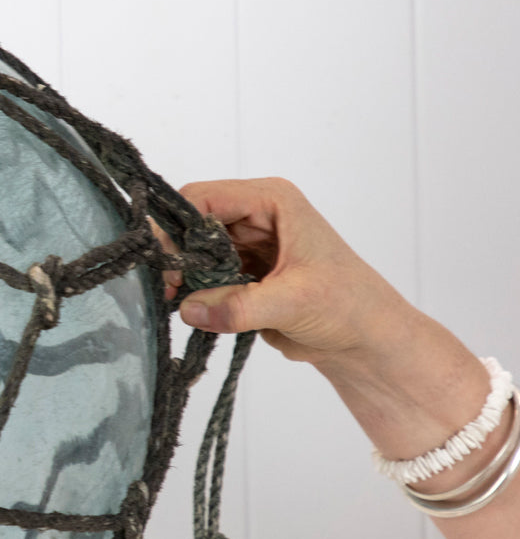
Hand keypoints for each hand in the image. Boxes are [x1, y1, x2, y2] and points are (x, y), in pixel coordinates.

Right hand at [175, 177, 416, 368]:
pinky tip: (194, 309)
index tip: (171, 266)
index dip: (179, 227)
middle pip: (192, 221)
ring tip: (180, 301)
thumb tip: (187, 309)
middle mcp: (256, 215)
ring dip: (185, 275)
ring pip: (194, 249)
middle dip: (178, 254)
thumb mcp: (293, 302)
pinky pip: (203, 274)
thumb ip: (238, 306)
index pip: (203, 197)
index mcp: (271, 201)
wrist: (367, 342)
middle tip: (172, 289)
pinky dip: (194, 291)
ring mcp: (247, 244)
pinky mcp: (242, 272)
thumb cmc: (348, 307)